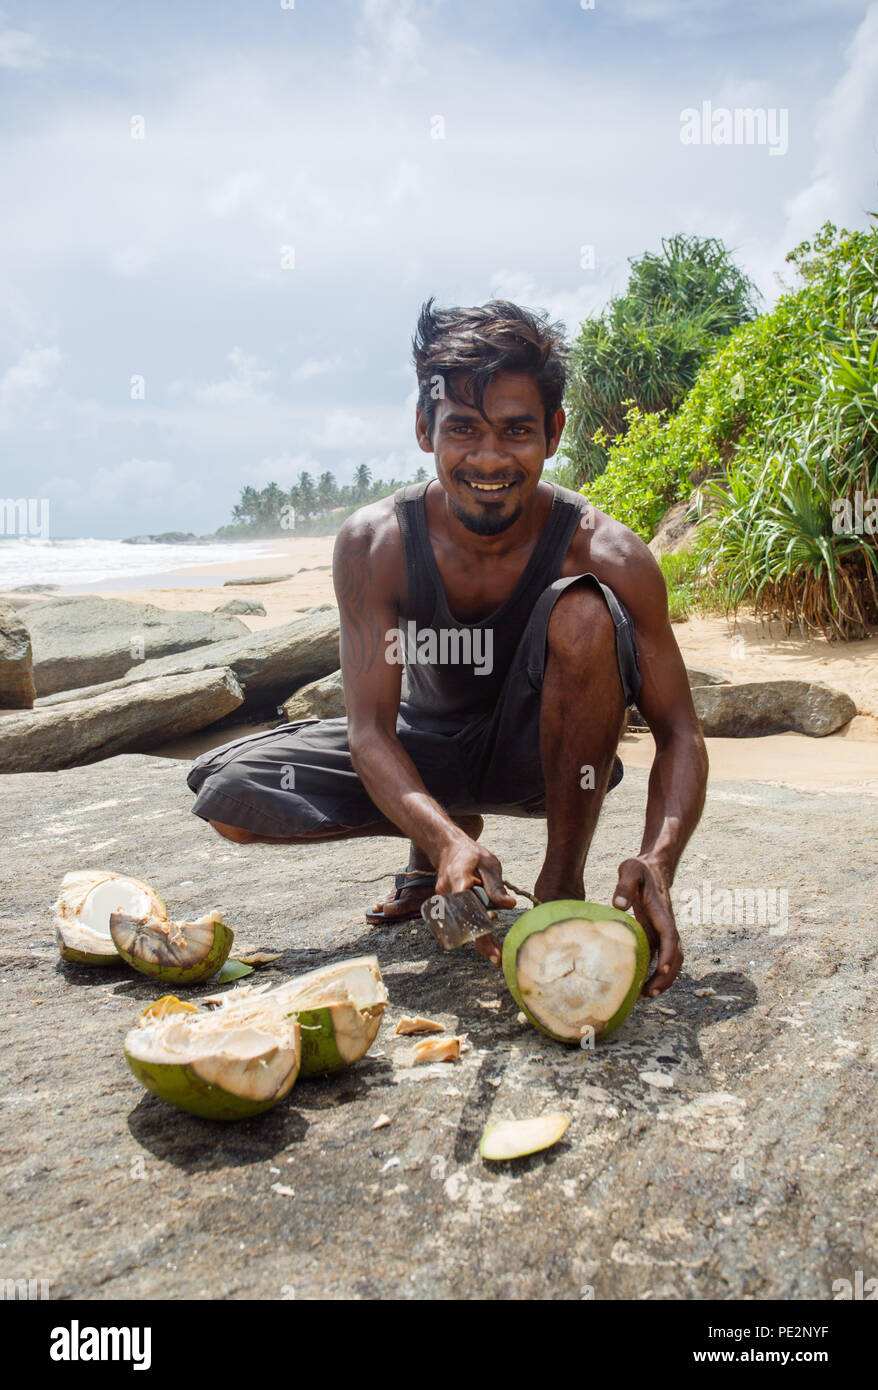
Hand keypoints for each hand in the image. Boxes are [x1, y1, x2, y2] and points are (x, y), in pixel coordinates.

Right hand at [436, 834, 514, 965]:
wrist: (447, 849)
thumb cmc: (471, 854)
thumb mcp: (488, 863)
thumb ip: (496, 885)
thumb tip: (510, 905)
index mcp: (458, 879)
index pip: (466, 904)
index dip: (478, 921)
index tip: (493, 933)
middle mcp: (447, 894)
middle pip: (464, 923)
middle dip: (481, 942)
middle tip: (498, 959)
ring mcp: (444, 901)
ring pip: (462, 927)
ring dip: (480, 941)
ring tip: (497, 956)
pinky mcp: (447, 906)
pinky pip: (461, 923)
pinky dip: (475, 934)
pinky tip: (489, 944)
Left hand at [612, 856, 681, 997]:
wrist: (653, 868)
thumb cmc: (640, 869)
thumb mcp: (630, 869)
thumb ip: (624, 885)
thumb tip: (618, 905)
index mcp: (662, 912)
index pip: (670, 936)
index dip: (668, 953)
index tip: (663, 968)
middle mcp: (666, 925)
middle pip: (675, 955)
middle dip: (667, 976)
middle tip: (650, 993)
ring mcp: (662, 931)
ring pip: (671, 959)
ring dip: (663, 978)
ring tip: (646, 995)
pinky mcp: (655, 934)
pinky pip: (659, 957)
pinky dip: (654, 972)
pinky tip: (639, 983)